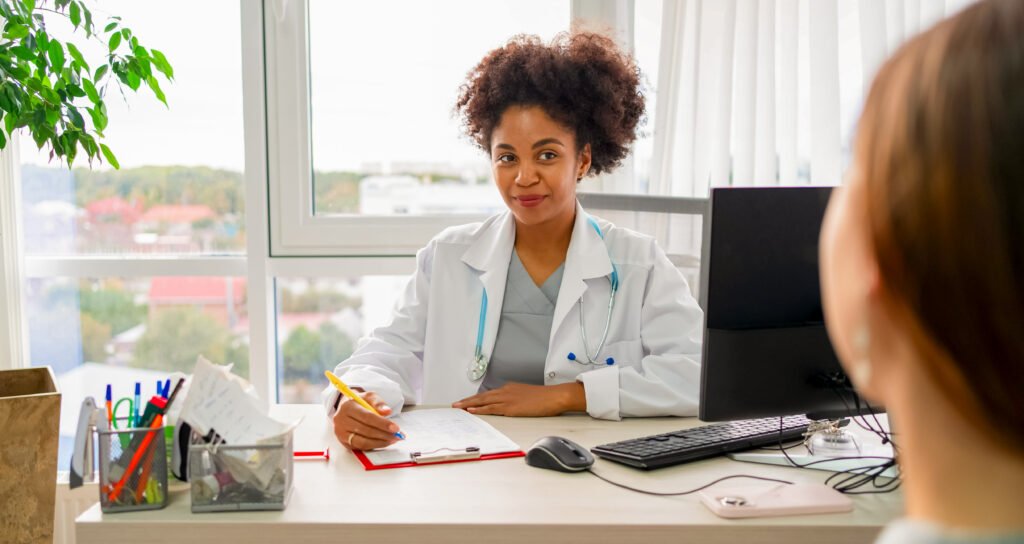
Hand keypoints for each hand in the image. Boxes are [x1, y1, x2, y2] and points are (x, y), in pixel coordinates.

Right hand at [331, 390, 400, 450]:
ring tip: (393, 440)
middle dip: (384, 434)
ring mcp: (342, 434)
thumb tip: (387, 411)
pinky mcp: (344, 443)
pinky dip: (374, 446)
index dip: (382, 424)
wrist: (347, 409)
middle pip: (366, 431)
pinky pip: (361, 447)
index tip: (395, 428)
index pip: (367, 417)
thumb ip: (379, 403)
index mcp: (347, 407)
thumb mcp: (370, 397)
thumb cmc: (359, 402)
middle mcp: (341, 421)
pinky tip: (384, 442)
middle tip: (398, 435)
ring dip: (380, 442)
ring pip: (363, 442)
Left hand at [452, 382, 585, 416]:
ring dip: (469, 404)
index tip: (466, 402)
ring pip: (483, 401)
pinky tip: (471, 410)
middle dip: (467, 400)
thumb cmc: (545, 398)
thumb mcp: (527, 397)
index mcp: (510, 389)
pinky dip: (480, 409)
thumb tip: (511, 407)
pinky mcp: (511, 406)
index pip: (489, 394)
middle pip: (482, 396)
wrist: (554, 396)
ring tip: (458, 407)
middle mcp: (506, 392)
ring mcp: (507, 399)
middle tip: (455, 404)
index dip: (476, 399)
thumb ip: (517, 400)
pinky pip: (492, 408)